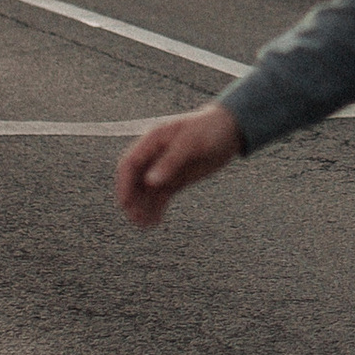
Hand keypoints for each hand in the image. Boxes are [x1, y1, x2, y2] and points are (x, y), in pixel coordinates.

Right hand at [116, 103, 240, 228]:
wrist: (231, 129)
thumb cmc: (210, 129)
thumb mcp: (191, 143)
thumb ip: (170, 161)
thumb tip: (150, 181)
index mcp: (152, 140)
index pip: (129, 163)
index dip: (124, 184)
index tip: (125, 203)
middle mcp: (154, 155)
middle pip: (134, 180)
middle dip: (132, 200)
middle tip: (136, 219)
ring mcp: (164, 168)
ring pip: (146, 191)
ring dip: (142, 208)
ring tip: (146, 225)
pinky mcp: (175, 179)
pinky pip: (160, 196)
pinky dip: (155, 209)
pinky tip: (155, 222)